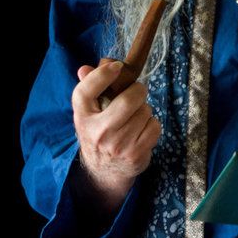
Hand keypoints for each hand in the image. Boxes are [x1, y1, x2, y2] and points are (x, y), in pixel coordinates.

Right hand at [71, 60, 161, 209]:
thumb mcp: (88, 114)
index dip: (102, 75)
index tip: (117, 67)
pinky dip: (152, 124)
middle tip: (137, 92)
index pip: (86, 91)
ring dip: (144, 110)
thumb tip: (85, 68)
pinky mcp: (135, 154)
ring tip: (135, 117)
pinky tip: (142, 129)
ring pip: (144, 112)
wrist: (103, 170)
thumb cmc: (99, 133)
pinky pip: (154, 126)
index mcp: (82, 117)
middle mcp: (98, 132)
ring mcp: (118, 145)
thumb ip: (88, 89)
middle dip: (138, 91)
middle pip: (128, 100)